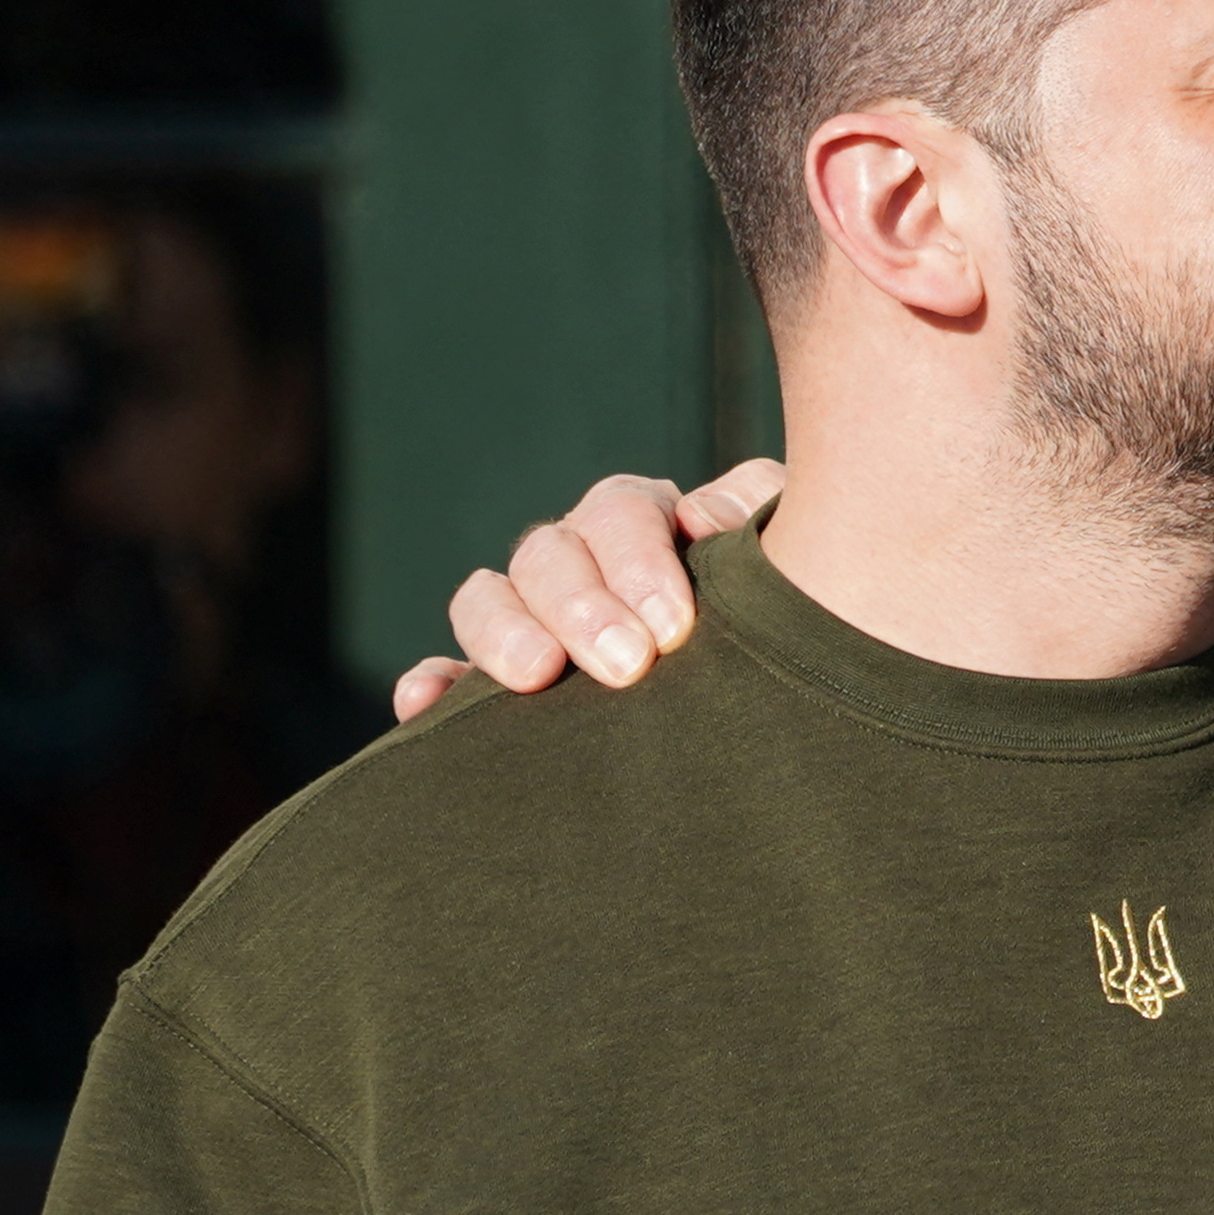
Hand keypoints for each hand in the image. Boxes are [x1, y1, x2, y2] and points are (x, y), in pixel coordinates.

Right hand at [386, 459, 785, 722]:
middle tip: (627, 665)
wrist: (785, 683)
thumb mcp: (789, 547)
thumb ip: (758, 512)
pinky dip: (433, 685)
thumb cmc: (791, 601)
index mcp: (643, 520)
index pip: (618, 514)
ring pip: (486, 600)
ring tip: (537, 678)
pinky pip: (446, 673)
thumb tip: (701, 518)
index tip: (675, 628)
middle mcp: (578, 559)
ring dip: (504, 634)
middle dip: (582, 607)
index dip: (638, 562)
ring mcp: (530, 616)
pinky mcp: (495, 680)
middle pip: (548, 556)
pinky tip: (421, 702)